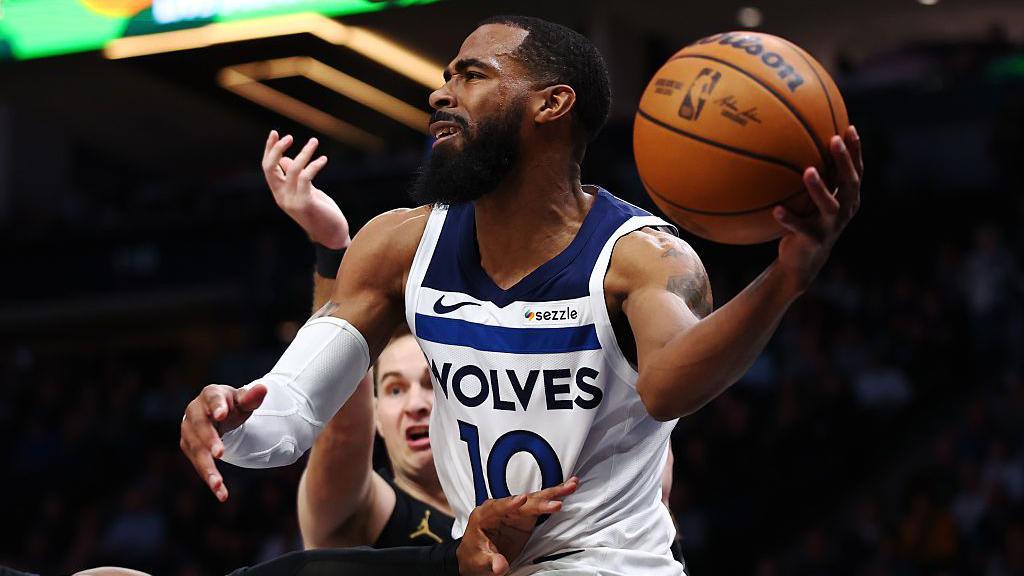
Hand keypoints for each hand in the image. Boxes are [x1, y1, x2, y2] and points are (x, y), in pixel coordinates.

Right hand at [179, 383, 266, 501]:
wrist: (218, 414)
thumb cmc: (233, 405)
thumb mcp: (244, 400)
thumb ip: (252, 397)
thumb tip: (263, 388)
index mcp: (210, 395)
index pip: (213, 400)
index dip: (217, 407)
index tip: (222, 415)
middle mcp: (194, 412)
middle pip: (201, 427)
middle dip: (210, 441)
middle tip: (220, 453)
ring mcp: (189, 431)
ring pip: (196, 451)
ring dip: (207, 468)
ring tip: (218, 484)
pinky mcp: (189, 448)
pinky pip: (198, 465)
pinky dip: (209, 478)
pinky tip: (220, 493)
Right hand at [262, 130, 349, 248]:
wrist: (332, 236)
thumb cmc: (320, 212)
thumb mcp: (305, 191)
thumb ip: (293, 177)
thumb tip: (284, 159)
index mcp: (279, 193)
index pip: (267, 168)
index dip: (269, 150)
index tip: (276, 133)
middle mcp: (281, 197)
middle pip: (270, 168)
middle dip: (276, 149)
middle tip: (289, 136)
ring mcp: (292, 200)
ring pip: (292, 168)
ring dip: (304, 153)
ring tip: (314, 141)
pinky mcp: (305, 202)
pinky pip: (306, 177)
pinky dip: (315, 165)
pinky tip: (323, 159)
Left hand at [457, 477, 579, 575]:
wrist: (476, 557)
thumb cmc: (474, 555)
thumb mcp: (479, 560)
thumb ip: (490, 561)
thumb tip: (500, 566)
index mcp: (484, 515)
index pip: (498, 507)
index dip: (510, 504)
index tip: (522, 500)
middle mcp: (501, 508)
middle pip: (522, 502)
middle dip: (540, 501)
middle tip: (556, 502)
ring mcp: (514, 510)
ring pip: (535, 500)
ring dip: (553, 493)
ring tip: (571, 486)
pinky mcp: (524, 516)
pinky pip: (541, 505)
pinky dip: (554, 498)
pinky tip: (567, 489)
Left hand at [772, 125, 862, 292]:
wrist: (803, 260)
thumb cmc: (807, 220)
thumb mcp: (812, 199)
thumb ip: (814, 176)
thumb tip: (795, 143)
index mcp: (848, 198)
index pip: (856, 170)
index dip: (856, 150)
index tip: (849, 128)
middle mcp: (844, 211)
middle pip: (850, 183)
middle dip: (844, 161)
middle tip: (834, 140)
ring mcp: (831, 227)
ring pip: (830, 205)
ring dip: (820, 187)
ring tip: (808, 171)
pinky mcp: (814, 241)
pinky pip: (801, 228)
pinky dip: (790, 218)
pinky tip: (777, 209)